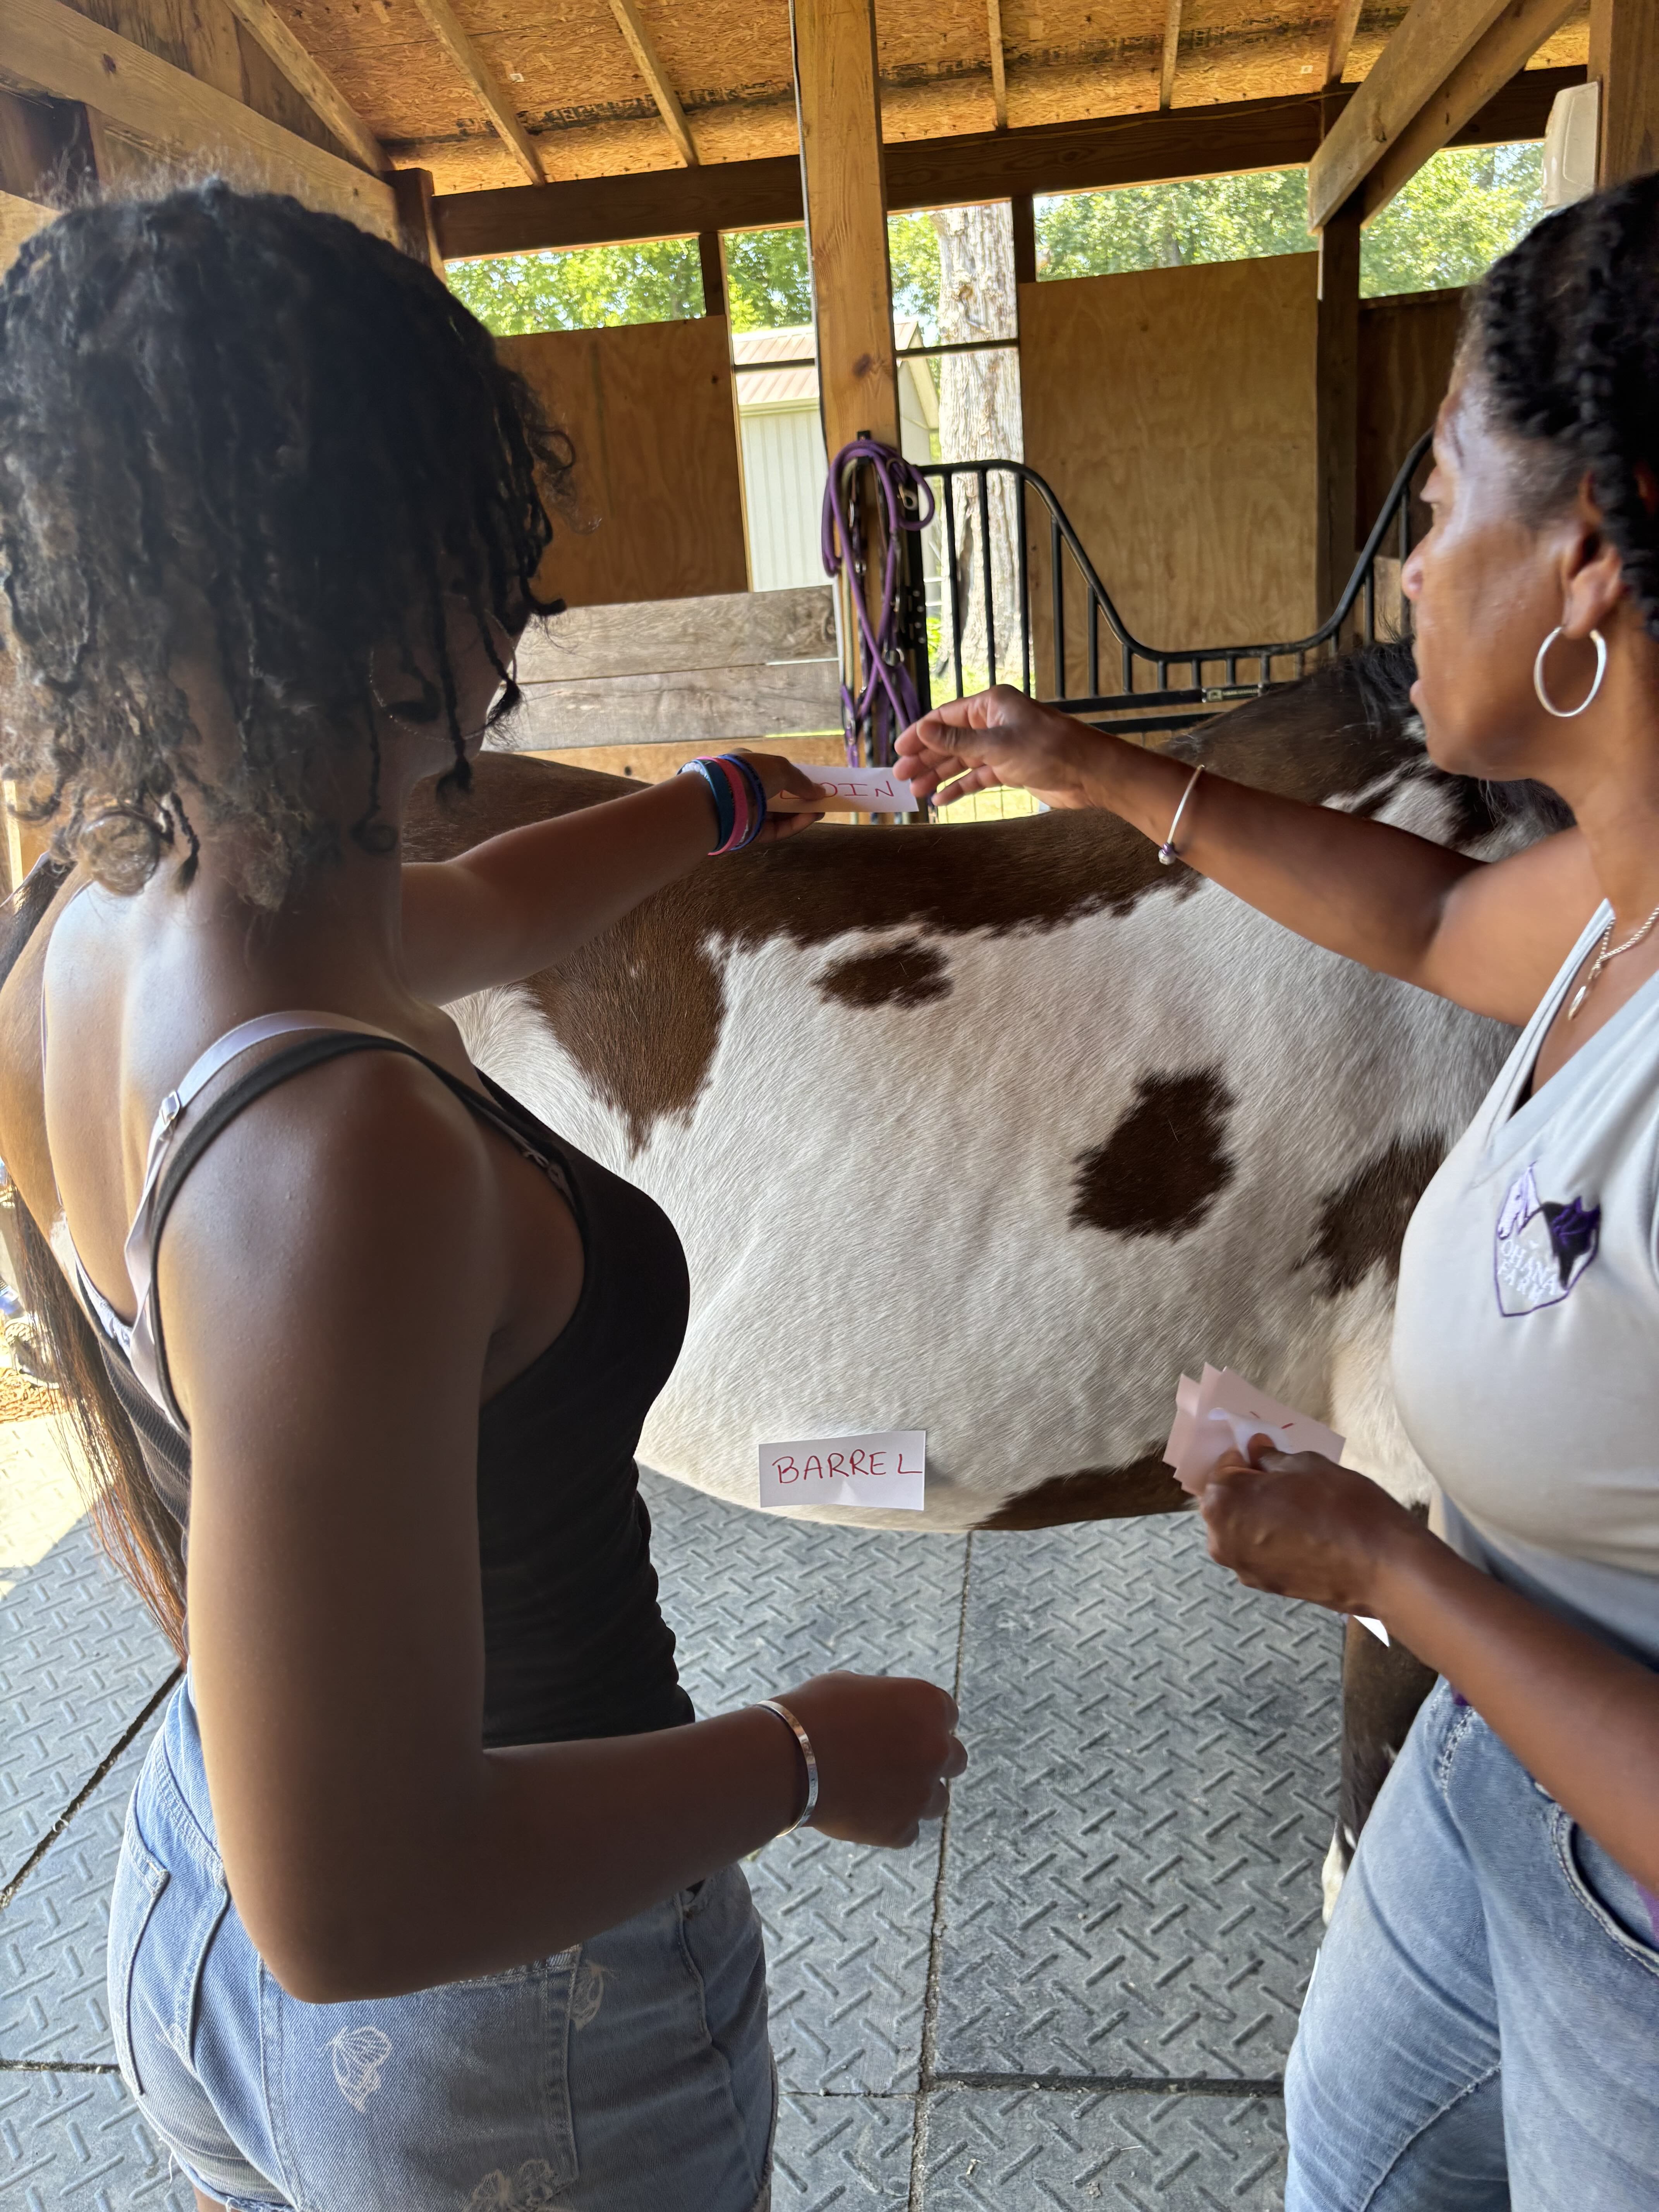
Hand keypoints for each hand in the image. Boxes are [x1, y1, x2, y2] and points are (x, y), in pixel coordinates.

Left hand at [729, 749, 828, 844]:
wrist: (723, 797)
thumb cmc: (751, 773)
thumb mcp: (781, 768)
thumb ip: (802, 782)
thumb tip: (820, 792)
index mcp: (746, 766)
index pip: (772, 772)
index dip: (792, 778)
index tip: (809, 783)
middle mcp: (746, 789)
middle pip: (778, 796)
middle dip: (799, 798)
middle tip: (819, 800)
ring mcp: (748, 811)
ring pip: (779, 815)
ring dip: (800, 812)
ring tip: (820, 810)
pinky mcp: (751, 831)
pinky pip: (776, 829)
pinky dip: (794, 823)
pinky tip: (811, 818)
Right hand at [775, 1671, 966, 1846]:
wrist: (785, 1760)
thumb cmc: (814, 1713)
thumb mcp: (855, 1688)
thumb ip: (888, 1704)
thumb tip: (892, 1716)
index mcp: (929, 1705)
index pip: (948, 1715)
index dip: (924, 1723)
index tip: (905, 1730)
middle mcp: (936, 1749)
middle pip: (954, 1759)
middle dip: (930, 1760)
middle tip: (900, 1762)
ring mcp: (922, 1794)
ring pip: (937, 1801)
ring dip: (916, 1796)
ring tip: (878, 1790)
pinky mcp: (901, 1830)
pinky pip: (908, 1831)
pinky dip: (890, 1824)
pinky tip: (862, 1811)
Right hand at [893, 687, 1096, 809]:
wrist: (1088, 772)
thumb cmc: (1048, 749)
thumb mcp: (997, 745)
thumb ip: (958, 742)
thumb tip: (923, 731)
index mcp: (990, 705)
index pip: (945, 718)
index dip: (920, 734)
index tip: (899, 751)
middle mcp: (994, 723)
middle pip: (950, 740)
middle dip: (925, 758)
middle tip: (900, 777)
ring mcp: (1002, 746)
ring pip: (962, 760)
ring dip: (939, 775)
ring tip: (916, 792)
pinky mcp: (1010, 768)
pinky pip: (978, 776)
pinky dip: (960, 786)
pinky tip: (942, 799)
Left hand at [1196, 1440, 1425, 1619]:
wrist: (1383, 1568)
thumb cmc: (1343, 1507)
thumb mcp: (1307, 1465)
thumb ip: (1272, 1457)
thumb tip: (1256, 1450)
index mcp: (1223, 1502)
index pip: (1222, 1468)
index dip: (1246, 1458)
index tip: (1270, 1455)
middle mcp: (1221, 1539)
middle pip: (1227, 1502)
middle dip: (1250, 1487)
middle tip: (1288, 1481)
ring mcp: (1243, 1567)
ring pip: (1242, 1529)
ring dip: (1261, 1515)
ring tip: (1301, 1508)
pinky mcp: (1266, 1586)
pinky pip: (1260, 1552)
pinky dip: (1273, 1540)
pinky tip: (1306, 1534)